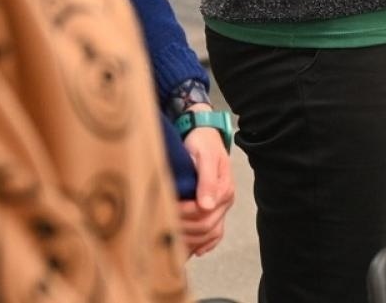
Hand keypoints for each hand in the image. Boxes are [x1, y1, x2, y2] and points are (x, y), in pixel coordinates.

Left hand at [179, 110, 235, 257]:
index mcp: (223, 189)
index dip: (183, 215)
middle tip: (162, 224)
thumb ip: (207, 179)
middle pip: (205, 227)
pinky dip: (203, 245)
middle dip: (183, 228)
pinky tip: (192, 252)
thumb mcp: (204, 155)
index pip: (203, 214)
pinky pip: (214, 235)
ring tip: (169, 238)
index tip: (165, 208)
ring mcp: (220, 207)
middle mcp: (224, 201)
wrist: (202, 133)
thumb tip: (207, 206)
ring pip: (208, 234)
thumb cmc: (202, 142)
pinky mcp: (214, 209)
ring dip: (189, 239)